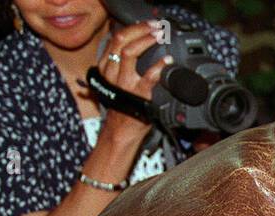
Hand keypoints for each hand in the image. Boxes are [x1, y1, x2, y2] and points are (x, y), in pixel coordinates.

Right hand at [97, 21, 171, 146]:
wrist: (121, 132)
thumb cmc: (123, 108)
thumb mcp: (117, 83)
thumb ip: (122, 67)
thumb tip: (137, 50)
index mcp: (106, 66)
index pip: (115, 39)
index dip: (132, 28)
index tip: (147, 24)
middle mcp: (111, 71)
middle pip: (121, 39)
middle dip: (140, 29)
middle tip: (156, 26)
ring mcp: (123, 82)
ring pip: (129, 52)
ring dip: (146, 41)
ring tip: (160, 36)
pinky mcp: (136, 94)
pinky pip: (148, 76)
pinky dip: (159, 65)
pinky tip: (168, 60)